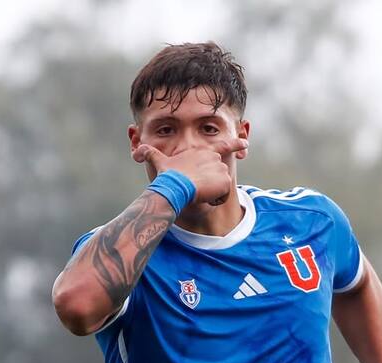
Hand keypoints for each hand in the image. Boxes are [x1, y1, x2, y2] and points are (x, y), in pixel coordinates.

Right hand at [132, 138, 247, 204]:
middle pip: (218, 174)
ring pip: (221, 186)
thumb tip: (136, 152)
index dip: (236, 143)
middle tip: (197, 188)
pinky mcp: (225, 180)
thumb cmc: (167, 175)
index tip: (246, 143)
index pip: (223, 145)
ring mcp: (221, 168)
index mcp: (202, 151)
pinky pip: (224, 196)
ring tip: (199, 192)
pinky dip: (216, 200)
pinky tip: (205, 197)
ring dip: (212, 193)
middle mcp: (214, 157)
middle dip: (211, 184)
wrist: (176, 186)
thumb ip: (149, 154)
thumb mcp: (158, 162)